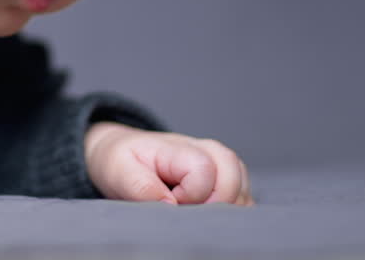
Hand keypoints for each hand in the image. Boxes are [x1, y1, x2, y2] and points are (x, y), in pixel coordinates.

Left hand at [84, 122, 253, 205]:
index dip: (189, 194)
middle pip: (234, 176)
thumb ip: (141, 186)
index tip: (169, 200)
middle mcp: (207, 152)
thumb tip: (170, 205)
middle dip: (215, 203)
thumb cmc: (123, 162)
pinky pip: (245, 199)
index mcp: (181, 148)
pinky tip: (208, 216)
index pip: (204, 170)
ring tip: (196, 213)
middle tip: (187, 211)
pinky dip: (233, 212)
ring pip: (244, 190)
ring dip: (226, 209)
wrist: (124, 155)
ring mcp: (220, 166)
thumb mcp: (119, 171)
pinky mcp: (227, 181)